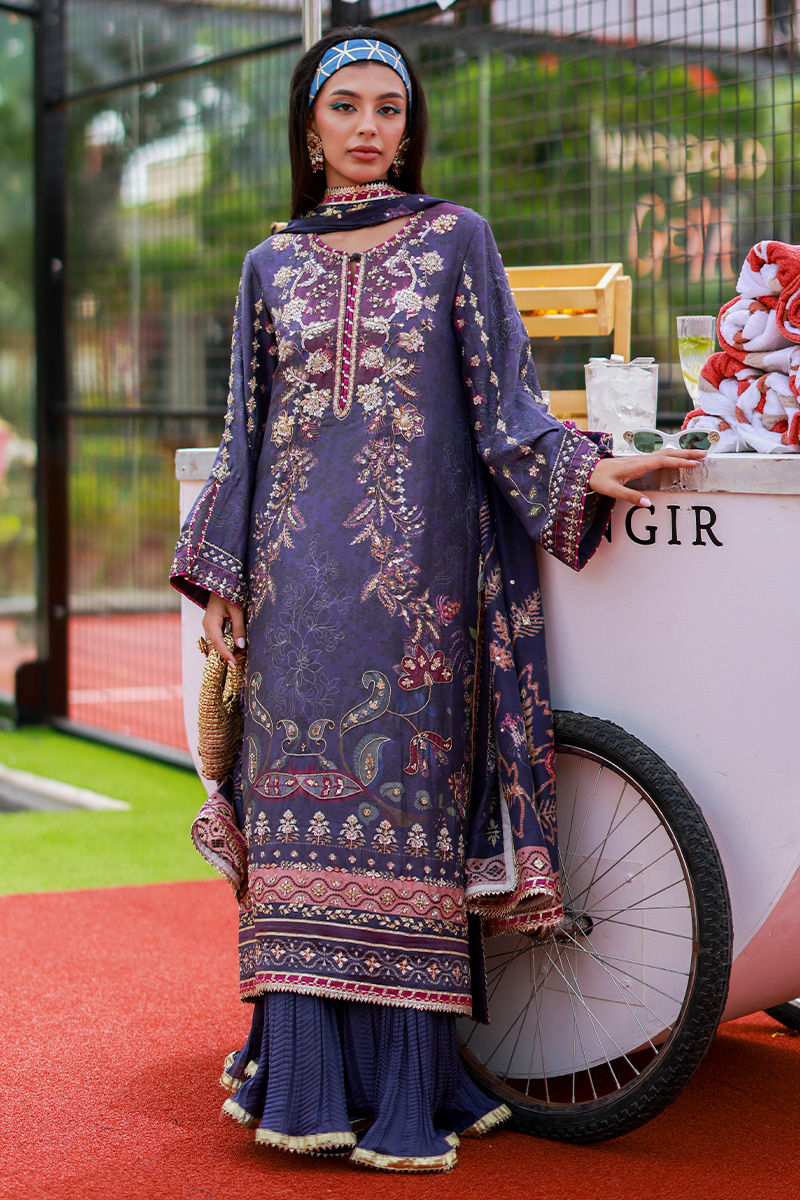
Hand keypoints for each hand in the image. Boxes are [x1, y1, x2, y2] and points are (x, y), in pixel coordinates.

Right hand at [203, 592, 245, 667]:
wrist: (221, 585)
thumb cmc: (230, 594)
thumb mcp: (237, 610)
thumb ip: (239, 628)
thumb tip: (241, 646)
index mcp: (211, 621)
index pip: (216, 642)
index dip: (225, 654)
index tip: (233, 664)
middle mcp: (207, 626)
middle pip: (214, 647)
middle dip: (227, 655)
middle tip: (242, 658)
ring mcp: (209, 627)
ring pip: (215, 646)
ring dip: (227, 651)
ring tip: (243, 653)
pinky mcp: (213, 628)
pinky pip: (217, 641)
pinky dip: (226, 646)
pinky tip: (238, 647)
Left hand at [588, 448, 705, 506]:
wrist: (587, 470)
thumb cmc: (598, 479)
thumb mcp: (612, 490)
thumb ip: (630, 497)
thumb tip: (648, 504)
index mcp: (636, 465)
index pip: (662, 461)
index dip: (679, 461)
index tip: (694, 463)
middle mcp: (640, 460)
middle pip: (667, 453)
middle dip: (686, 452)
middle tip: (704, 453)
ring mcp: (639, 460)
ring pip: (664, 453)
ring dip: (680, 452)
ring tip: (696, 454)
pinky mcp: (637, 462)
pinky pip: (658, 456)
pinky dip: (671, 455)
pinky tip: (676, 457)